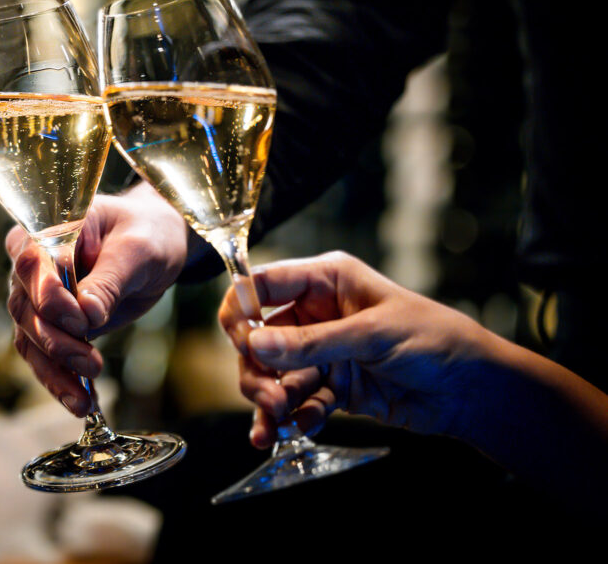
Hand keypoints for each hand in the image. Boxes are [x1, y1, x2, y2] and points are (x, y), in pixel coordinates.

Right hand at [6, 182, 191, 415]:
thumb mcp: (138, 249)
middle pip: (25, 307)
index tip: (82, 321)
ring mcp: (37, 297)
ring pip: (29, 338)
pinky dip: (59, 382)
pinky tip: (81, 404)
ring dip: (55, 370)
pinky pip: (43, 357)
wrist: (154, 246)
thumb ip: (111, 278)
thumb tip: (88, 314)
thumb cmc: (145, 234)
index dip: (50, 296)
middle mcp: (32, 264)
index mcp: (48, 230)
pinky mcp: (50, 325)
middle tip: (91, 362)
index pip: (32, 263)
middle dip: (55, 341)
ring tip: (85, 399)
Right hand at [217, 252, 492, 447]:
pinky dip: (292, 419)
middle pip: (258, 337)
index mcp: (324, 281)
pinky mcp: (330, 387)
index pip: (262, 285)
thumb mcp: (372, 335)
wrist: (471, 391)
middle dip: (257, 369)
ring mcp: (321, 352)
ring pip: (272, 374)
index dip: (242, 311)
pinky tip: (295, 431)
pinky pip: (296, 402)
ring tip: (276, 422)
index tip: (241, 342)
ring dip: (269, 399)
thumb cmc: (434, 340)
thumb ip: (313, 342)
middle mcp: (315, 313)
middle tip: (268, 399)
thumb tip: (257, 345)